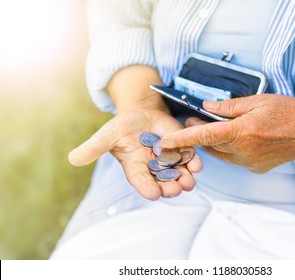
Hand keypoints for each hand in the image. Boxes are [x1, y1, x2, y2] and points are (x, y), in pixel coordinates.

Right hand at [68, 110, 202, 199]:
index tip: (154, 194)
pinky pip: (190, 160)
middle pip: (163, 183)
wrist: (142, 114)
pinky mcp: (182, 150)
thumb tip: (72, 159)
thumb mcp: (108, 135)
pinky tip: (197, 165)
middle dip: (170, 188)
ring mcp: (170, 161)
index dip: (147, 188)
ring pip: (179, 175)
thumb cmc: (123, 126)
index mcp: (135, 168)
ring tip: (188, 181)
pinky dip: (194, 164)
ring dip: (185, 179)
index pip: (141, 182)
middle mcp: (154, 169)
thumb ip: (94, 147)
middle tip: (175, 190)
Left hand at [160, 94, 294, 172]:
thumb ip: (229, 106)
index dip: (181, 139)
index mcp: (242, 132)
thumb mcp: (258, 101)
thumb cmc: (287, 112)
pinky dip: (228, 149)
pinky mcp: (255, 167)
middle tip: (191, 121)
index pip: (204, 136)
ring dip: (213, 142)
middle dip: (198, 135)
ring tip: (211, 127)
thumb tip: (206, 106)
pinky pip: (233, 159)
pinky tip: (234, 138)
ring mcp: (249, 162)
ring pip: (220, 154)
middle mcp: (243, 151)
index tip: (164, 143)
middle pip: (210, 146)